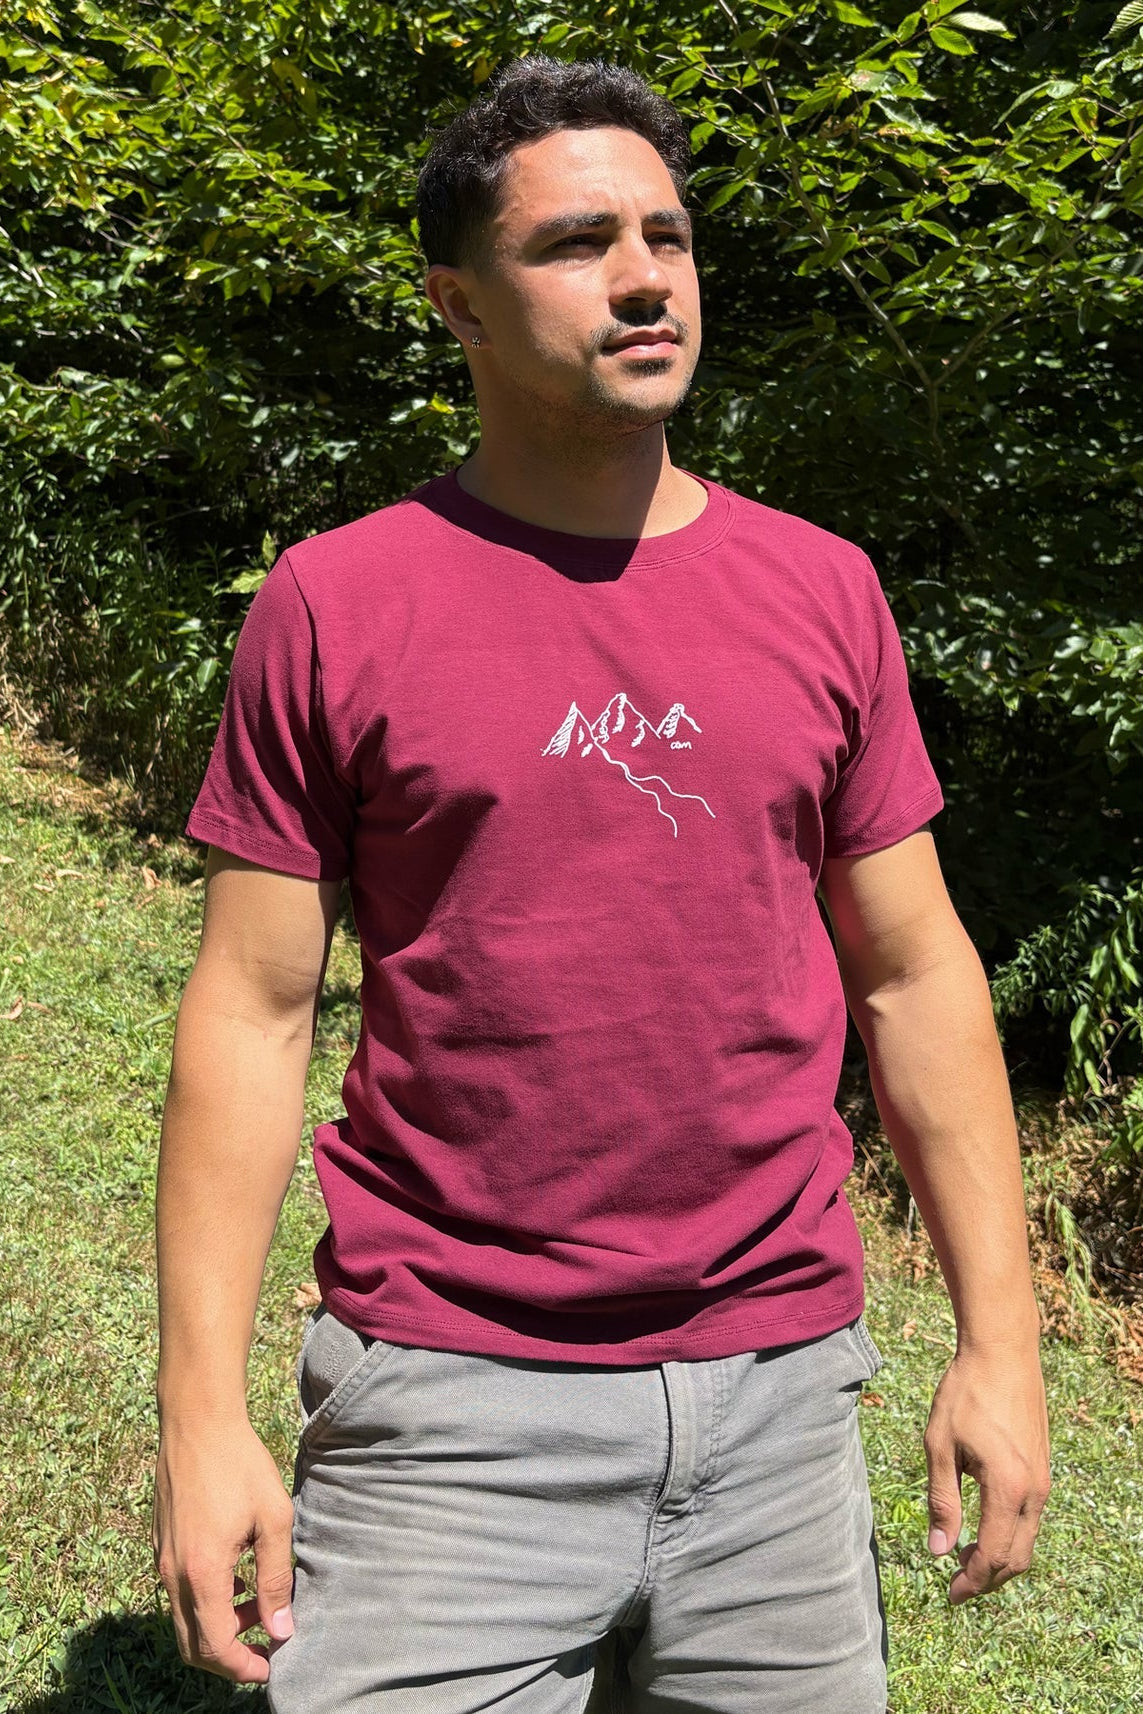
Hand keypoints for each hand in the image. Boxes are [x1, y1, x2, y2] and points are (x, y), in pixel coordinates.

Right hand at [152, 1416, 295, 1682]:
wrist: (196, 1421)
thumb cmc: (239, 1464)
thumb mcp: (274, 1518)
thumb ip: (276, 1578)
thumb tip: (282, 1629)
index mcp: (202, 1572)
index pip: (215, 1646)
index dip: (242, 1668)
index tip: (270, 1668)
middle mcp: (174, 1574)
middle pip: (193, 1645)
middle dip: (228, 1658)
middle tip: (264, 1650)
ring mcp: (162, 1560)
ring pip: (183, 1621)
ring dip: (217, 1629)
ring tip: (257, 1608)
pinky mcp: (161, 1546)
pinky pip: (178, 1594)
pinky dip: (205, 1604)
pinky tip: (237, 1580)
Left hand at [923, 1340, 1049, 1604]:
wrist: (1003, 1352)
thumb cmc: (965, 1393)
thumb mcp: (939, 1445)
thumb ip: (941, 1501)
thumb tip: (938, 1550)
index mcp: (1007, 1488)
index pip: (994, 1555)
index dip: (971, 1582)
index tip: (949, 1594)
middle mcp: (1034, 1491)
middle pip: (1017, 1558)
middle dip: (988, 1578)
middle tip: (956, 1584)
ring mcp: (1043, 1481)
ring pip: (1027, 1540)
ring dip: (1000, 1558)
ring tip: (966, 1558)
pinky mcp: (1043, 1468)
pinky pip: (1030, 1518)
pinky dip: (1010, 1535)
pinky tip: (983, 1527)